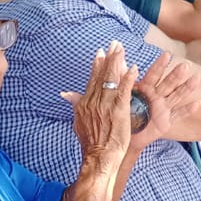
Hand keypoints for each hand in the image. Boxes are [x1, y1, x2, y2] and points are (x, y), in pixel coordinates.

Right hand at [62, 42, 138, 171]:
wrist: (98, 157)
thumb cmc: (90, 143)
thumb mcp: (78, 121)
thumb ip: (75, 104)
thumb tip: (65, 93)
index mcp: (85, 103)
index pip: (92, 79)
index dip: (97, 65)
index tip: (100, 52)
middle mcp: (94, 101)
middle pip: (102, 75)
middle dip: (109, 58)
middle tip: (114, 44)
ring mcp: (106, 105)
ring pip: (112, 79)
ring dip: (118, 63)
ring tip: (123, 50)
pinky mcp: (119, 110)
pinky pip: (125, 90)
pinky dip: (129, 78)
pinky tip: (134, 68)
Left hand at [128, 51, 199, 150]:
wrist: (123, 135)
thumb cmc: (122, 111)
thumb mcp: (121, 93)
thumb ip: (121, 75)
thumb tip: (116, 55)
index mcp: (145, 88)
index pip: (153, 74)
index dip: (160, 65)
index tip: (167, 54)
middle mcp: (157, 96)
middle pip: (168, 83)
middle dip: (176, 75)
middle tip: (185, 65)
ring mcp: (163, 108)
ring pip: (176, 96)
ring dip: (186, 88)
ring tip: (196, 78)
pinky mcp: (166, 122)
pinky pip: (178, 115)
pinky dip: (188, 110)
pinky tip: (198, 103)